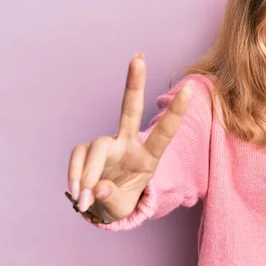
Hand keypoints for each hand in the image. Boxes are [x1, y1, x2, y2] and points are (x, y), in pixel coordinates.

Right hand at [67, 52, 194, 221]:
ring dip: (88, 173)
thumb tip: (97, 188)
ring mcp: (108, 144)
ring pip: (96, 146)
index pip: (166, 132)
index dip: (176, 112)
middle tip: (138, 57)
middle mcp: (129, 144)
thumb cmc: (120, 202)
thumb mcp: (122, 208)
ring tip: (84, 199)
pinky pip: (79, 156)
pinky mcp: (87, 149)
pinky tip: (77, 193)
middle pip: (130, 109)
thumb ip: (112, 198)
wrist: (100, 206)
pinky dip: (75, 175)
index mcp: (149, 157)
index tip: (190, 89)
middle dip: (134, 84)